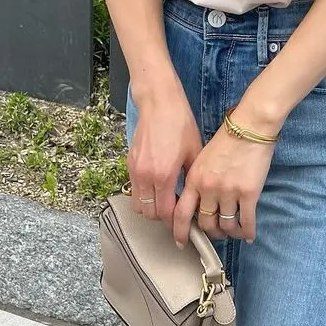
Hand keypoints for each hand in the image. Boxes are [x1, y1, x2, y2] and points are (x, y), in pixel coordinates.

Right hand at [127, 87, 202, 227]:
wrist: (159, 103)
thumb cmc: (179, 123)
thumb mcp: (194, 152)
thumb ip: (191, 178)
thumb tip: (195, 196)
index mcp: (164, 175)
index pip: (165, 212)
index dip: (175, 221)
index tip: (183, 222)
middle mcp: (146, 176)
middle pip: (149, 213)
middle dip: (162, 217)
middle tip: (175, 212)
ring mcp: (135, 170)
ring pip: (138, 205)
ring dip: (150, 208)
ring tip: (164, 201)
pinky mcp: (130, 163)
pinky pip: (133, 189)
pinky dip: (143, 195)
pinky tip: (156, 187)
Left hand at [173, 120, 275, 246]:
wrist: (249, 127)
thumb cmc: (227, 139)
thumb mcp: (201, 158)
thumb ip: (196, 180)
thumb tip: (198, 201)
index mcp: (194, 179)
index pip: (181, 213)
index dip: (180, 231)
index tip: (181, 241)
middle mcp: (208, 188)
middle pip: (206, 224)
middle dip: (211, 233)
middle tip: (216, 233)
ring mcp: (229, 192)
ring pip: (226, 226)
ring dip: (230, 233)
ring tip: (233, 232)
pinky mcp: (249, 193)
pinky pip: (246, 222)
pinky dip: (247, 232)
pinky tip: (249, 234)